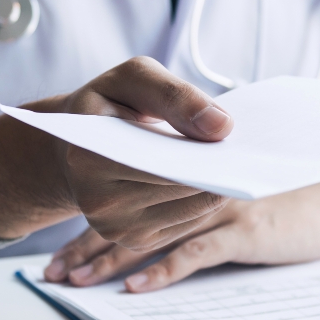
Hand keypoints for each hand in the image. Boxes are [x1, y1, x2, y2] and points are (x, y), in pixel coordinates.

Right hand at [0, 57, 233, 249]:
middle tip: (239, 146)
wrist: (80, 143)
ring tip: (226, 158)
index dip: (204, 148)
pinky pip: (189, 222)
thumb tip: (222, 127)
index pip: (164, 161)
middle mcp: (98, 203)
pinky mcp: (136, 240)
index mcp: (89, 158)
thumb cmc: (110, 103)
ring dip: (217, 184)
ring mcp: (116, 228)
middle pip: (183, 188)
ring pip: (194, 209)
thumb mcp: (134, 78)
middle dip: (215, 166)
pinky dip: (206, 199)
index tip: (230, 132)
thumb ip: (175, 95)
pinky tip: (211, 177)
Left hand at [43, 163, 319, 290]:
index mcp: (191, 175)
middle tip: (55, 274)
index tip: (62, 251)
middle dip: (88, 247)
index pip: (130, 197)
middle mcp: (198, 187)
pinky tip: (136, 286)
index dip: (93, 222)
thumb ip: (194, 190)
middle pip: (130, 219)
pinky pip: (195, 252)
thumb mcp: (233, 182)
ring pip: (152, 234)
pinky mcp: (244, 229)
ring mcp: (219, 207)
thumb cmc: (287, 189)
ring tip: (78, 282)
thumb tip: (150, 211)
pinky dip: (163, 269)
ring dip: (111, 260)